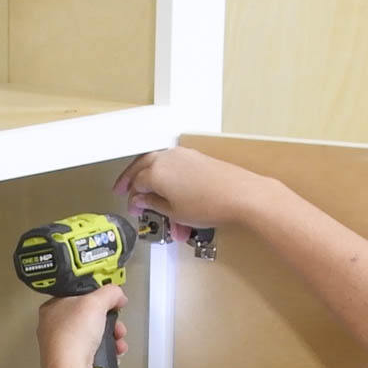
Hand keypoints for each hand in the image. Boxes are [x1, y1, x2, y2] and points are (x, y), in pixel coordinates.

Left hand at [37, 282, 127, 367]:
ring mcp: (62, 346)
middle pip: (90, 317)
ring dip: (111, 337)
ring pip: (93, 336)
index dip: (97, 298)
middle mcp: (54, 327)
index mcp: (52, 307)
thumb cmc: (71, 338)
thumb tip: (117, 294)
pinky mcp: (71, 362)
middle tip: (116, 325)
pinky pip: (93, 352)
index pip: (79, 296)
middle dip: (109, 321)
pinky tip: (112, 353)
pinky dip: (105, 352)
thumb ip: (109, 293)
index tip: (110, 301)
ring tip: (117, 341)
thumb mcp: (95, 302)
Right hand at [113, 146, 267, 229]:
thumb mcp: (174, 212)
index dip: (132, 198)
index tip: (134, 208)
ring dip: (151, 179)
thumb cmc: (210, 204)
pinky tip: (170, 191)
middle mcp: (167, 158)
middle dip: (132, 180)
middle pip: (141, 167)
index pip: (135, 184)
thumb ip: (153, 204)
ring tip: (152, 196)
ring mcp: (183, 155)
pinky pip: (174, 165)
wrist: (241, 196)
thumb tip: (142, 201)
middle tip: (126, 190)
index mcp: (156, 171)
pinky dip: (167, 177)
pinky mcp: (196, 157)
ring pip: (158, 164)